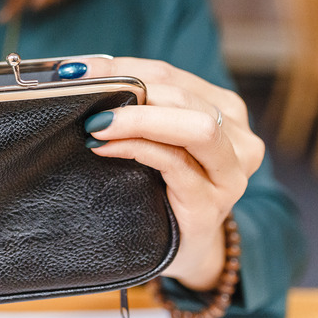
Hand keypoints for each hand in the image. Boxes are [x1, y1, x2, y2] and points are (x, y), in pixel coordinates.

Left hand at [59, 57, 263, 289]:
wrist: (183, 250)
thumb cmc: (162, 190)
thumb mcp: (154, 141)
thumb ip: (135, 108)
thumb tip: (80, 73)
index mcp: (225, 111)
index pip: (169, 75)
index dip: (122, 67)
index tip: (79, 70)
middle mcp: (239, 139)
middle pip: (181, 96)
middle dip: (129, 90)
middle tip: (85, 97)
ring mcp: (231, 175)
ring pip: (196, 127)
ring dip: (138, 119)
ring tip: (96, 124)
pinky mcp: (211, 205)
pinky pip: (176, 164)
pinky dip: (137, 149)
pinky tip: (106, 149)